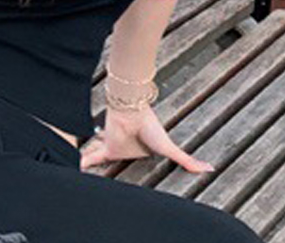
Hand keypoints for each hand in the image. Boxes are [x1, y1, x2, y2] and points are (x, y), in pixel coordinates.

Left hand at [80, 107, 213, 173]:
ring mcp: (114, 148)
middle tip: (95, 174)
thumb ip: (186, 160)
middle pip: (115, 160)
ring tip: (78, 171)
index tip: (125, 167)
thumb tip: (210, 168)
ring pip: (101, 160)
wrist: (132, 109)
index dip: (130, 163)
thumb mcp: (169, 148)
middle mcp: (124, 150)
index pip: (134, 160)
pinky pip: (92, 159)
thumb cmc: (150, 125)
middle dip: (105, 163)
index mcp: (139, 151)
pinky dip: (84, 164)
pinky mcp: (105, 148)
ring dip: (91, 164)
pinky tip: (74, 169)